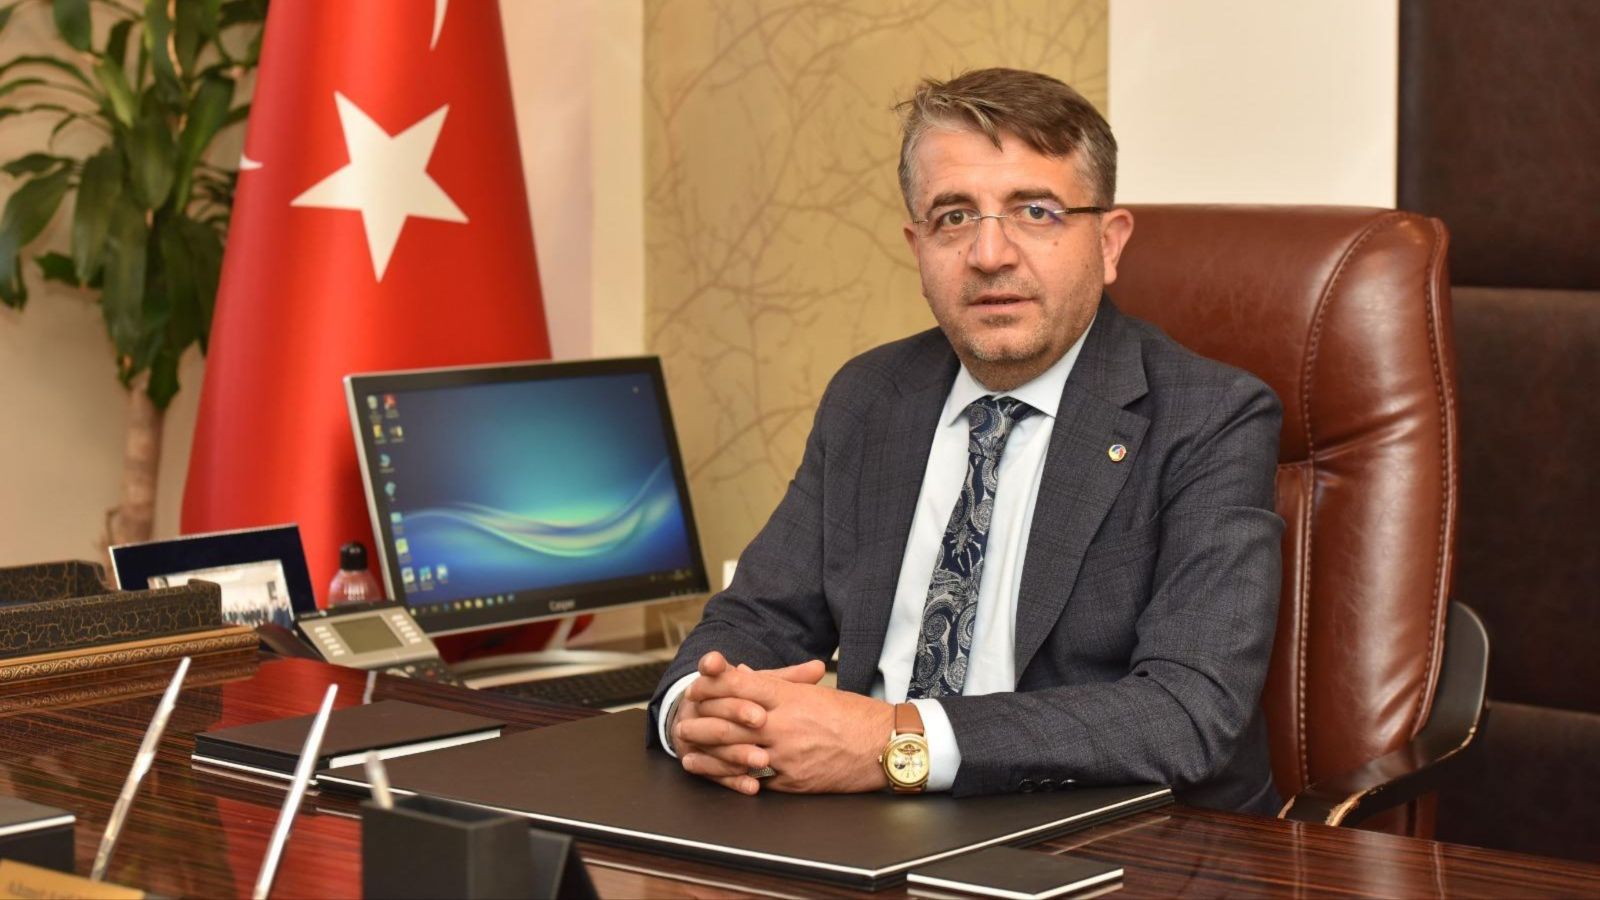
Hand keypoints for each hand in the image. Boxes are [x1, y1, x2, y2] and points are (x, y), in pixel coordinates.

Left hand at [674, 652, 893, 794]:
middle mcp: (783, 725)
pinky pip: (758, 779)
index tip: (697, 684)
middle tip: (681, 722)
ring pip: (737, 754)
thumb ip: (778, 685)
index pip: (741, 686)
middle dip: (702, 720)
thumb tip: (747, 675)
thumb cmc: (855, 715)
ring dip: (709, 754)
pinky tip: (719, 777)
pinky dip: (735, 778)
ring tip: (688, 753)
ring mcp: (786, 756)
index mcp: (790, 698)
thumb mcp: (815, 692)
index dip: (714, 684)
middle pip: (730, 721)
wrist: (884, 746)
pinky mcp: (793, 781)